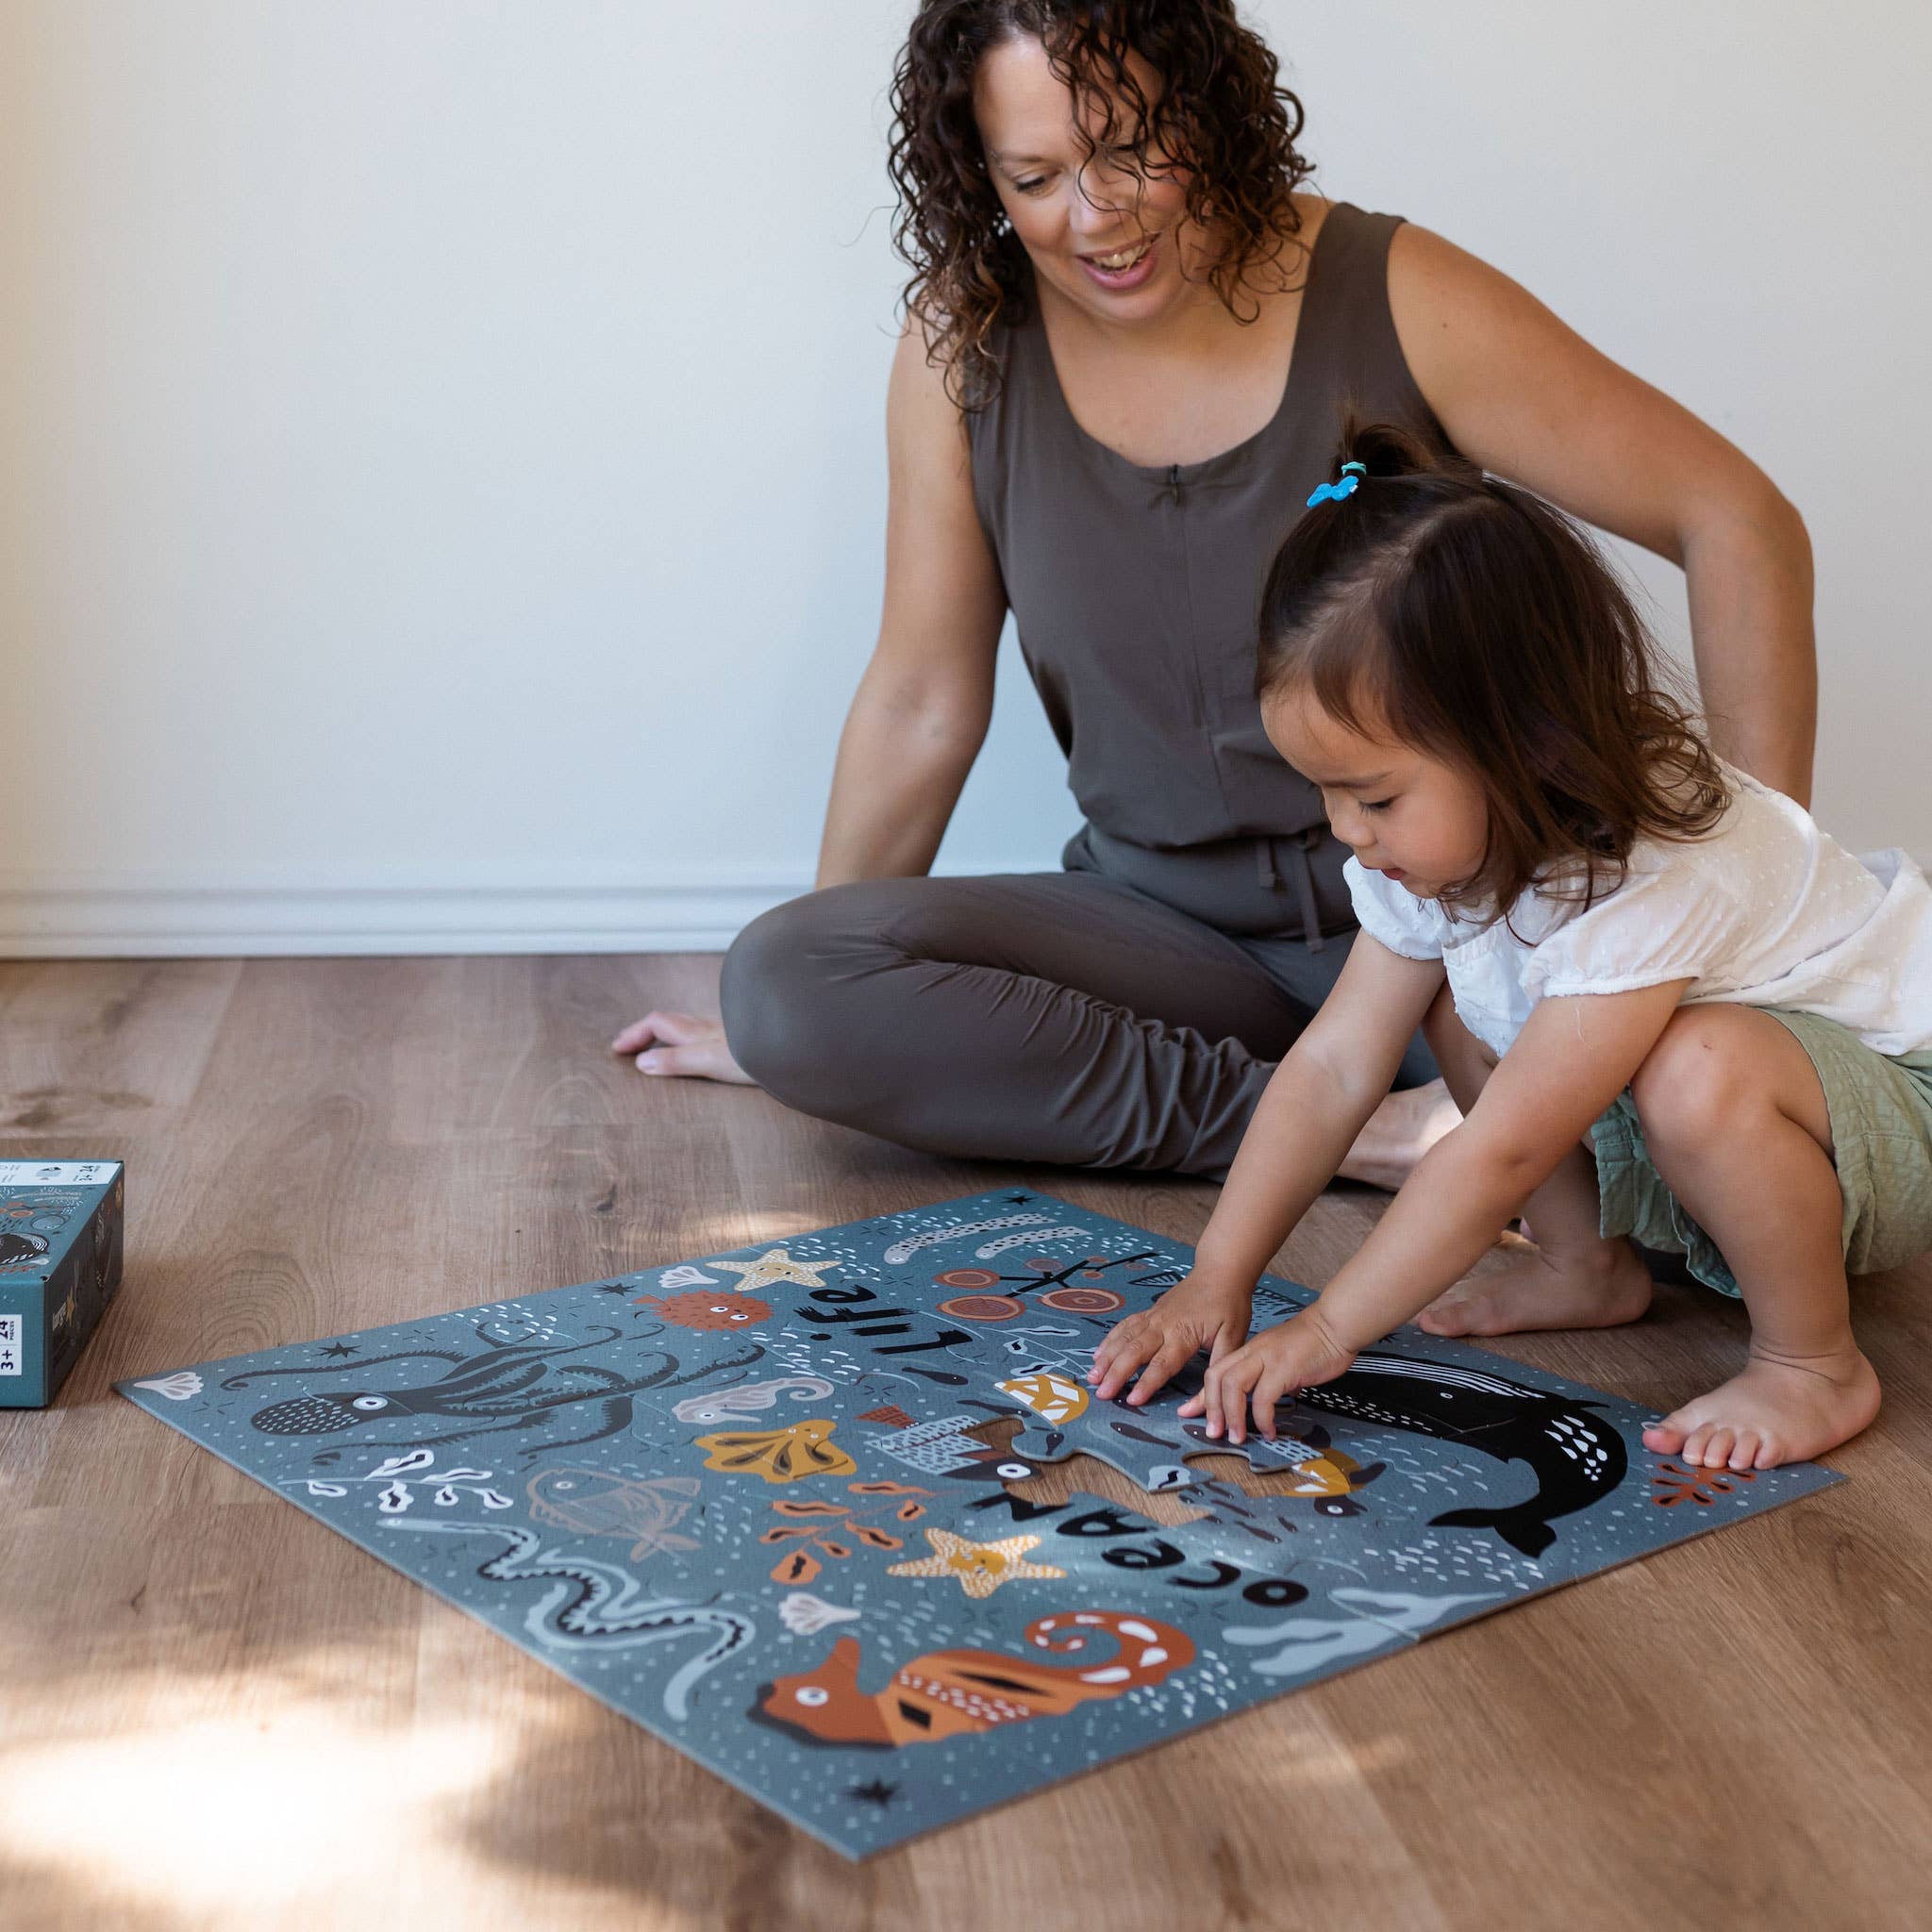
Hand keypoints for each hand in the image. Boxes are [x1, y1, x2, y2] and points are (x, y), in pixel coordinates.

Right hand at [610, 1011, 755, 1085]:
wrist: (791, 1049)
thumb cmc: (753, 1054)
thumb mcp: (707, 1061)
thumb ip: (674, 1061)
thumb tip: (641, 1064)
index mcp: (694, 1031)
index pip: (655, 1023)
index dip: (634, 1034)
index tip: (617, 1050)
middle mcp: (707, 1028)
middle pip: (669, 1022)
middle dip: (646, 1032)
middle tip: (629, 1046)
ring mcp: (724, 1032)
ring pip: (688, 1027)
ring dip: (667, 1035)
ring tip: (658, 1047)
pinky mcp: (740, 1041)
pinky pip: (705, 1036)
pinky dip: (689, 1041)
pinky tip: (701, 1050)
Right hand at [1088, 1273, 1253, 1407]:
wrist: (1221, 1271)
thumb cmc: (1230, 1307)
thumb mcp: (1233, 1340)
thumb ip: (1215, 1374)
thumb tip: (1196, 1407)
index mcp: (1184, 1333)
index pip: (1162, 1362)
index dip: (1147, 1382)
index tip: (1132, 1401)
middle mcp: (1163, 1324)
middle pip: (1135, 1351)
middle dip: (1116, 1373)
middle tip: (1102, 1394)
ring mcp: (1153, 1316)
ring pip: (1125, 1338)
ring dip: (1107, 1357)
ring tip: (1092, 1377)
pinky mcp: (1150, 1311)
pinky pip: (1125, 1326)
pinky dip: (1110, 1340)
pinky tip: (1099, 1354)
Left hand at [1177, 1301, 1357, 1444]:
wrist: (1336, 1325)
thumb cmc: (1314, 1344)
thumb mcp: (1284, 1361)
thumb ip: (1272, 1377)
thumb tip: (1268, 1399)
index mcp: (1250, 1350)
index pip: (1217, 1372)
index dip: (1201, 1396)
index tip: (1188, 1413)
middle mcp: (1253, 1352)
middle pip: (1216, 1377)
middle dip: (1210, 1407)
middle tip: (1214, 1433)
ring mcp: (1267, 1358)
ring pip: (1233, 1386)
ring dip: (1232, 1416)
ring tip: (1237, 1437)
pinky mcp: (1284, 1368)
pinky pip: (1264, 1397)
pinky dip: (1262, 1418)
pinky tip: (1269, 1430)